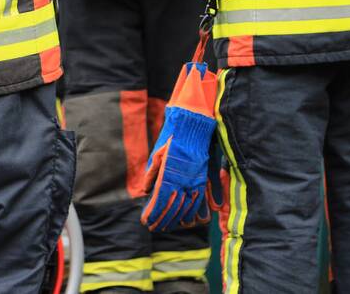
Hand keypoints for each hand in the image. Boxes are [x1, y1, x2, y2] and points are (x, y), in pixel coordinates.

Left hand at [141, 63, 218, 231]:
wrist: (194, 122)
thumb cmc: (173, 135)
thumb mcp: (158, 152)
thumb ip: (152, 173)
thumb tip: (145, 191)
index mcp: (171, 173)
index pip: (161, 200)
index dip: (154, 213)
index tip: (146, 222)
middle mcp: (185, 179)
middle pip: (174, 207)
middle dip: (163, 220)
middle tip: (154, 228)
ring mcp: (196, 178)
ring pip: (188, 207)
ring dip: (178, 219)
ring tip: (168, 226)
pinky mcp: (204, 176)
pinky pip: (200, 199)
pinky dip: (195, 212)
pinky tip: (190, 219)